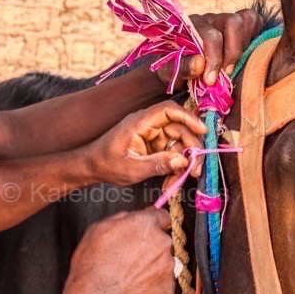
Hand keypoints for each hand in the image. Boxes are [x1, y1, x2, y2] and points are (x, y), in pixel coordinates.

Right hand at [66, 208, 174, 293]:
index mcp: (145, 225)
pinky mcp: (168, 289)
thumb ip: (122, 219)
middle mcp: (162, 243)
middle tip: (128, 259)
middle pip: (161, 241)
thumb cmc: (93, 266)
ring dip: (150, 268)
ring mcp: (167, 267)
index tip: (148, 230)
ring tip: (127, 278)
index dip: (153, 224)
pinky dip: (151, 286)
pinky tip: (133, 290)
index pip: (162, 216)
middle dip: (149, 248)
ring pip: (162, 263)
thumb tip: (132, 217)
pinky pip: (162, 283)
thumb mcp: (97, 230)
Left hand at [89, 101, 206, 185]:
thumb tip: (182, 161)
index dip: (188, 117)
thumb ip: (156, 164)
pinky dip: (174, 167)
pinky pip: (171, 153)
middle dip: (190, 149)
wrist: (92, 167)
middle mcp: (149, 125)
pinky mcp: (154, 146)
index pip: (168, 110)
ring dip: (183, 163)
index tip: (202, 131)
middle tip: (195, 170)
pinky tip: (170, 182)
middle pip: (179, 128)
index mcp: (140, 122)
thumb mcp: (131, 169)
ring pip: (178, 143)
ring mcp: (153, 135)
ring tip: (178, 182)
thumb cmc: (106, 164)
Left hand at [156, 9, 261, 87]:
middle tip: (226, 74)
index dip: (214, 59)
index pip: (211, 36)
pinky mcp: (239, 27)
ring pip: (246, 19)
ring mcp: (226, 21)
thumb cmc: (175, 70)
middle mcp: (210, 19)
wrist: (179, 70)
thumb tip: (200, 63)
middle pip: (232, 22)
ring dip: (244, 45)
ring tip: (234, 66)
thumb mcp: (171, 72)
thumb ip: (182, 67)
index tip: (211, 80)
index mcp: (191, 25)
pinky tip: (244, 56)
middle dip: (232, 52)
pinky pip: (254, 22)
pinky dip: (254, 37)